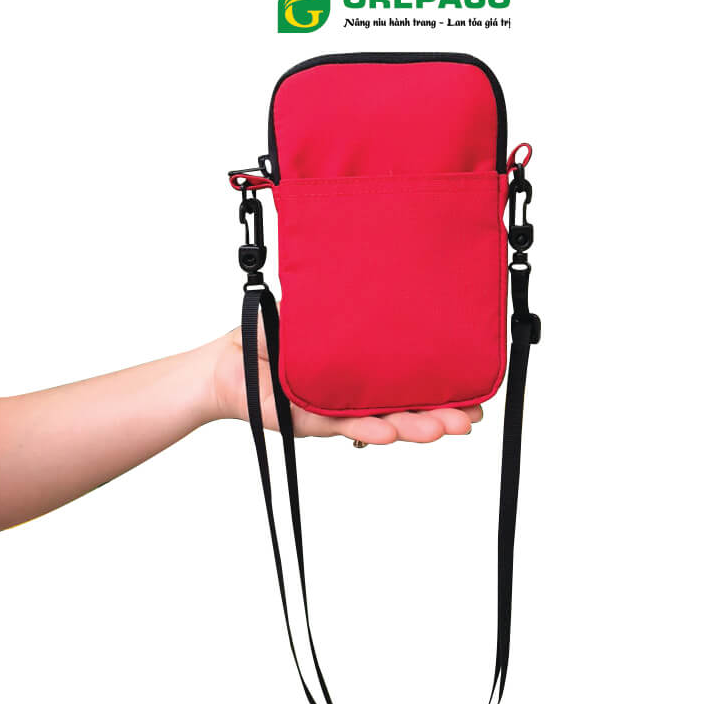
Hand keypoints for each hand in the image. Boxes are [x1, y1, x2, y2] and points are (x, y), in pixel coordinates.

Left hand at [210, 322, 481, 443]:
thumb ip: (346, 302)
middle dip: (442, 414)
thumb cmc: (270, 337)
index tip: (476, 392)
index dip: (443, 390)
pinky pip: (343, 425)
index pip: (410, 385)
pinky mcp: (311, 421)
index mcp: (364, 372)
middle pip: (406, 410)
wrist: (228, 363)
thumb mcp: (315, 312)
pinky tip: (393, 432)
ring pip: (384, 423)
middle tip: (472, 416)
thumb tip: (384, 271)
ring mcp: (337, 412)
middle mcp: (356, 396)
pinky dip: (368, 430)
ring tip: (447, 427)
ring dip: (415, 427)